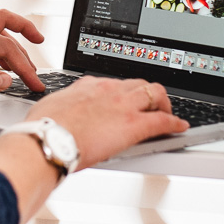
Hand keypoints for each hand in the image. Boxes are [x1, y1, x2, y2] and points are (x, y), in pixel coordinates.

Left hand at [0, 9, 46, 98]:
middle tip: (34, 81)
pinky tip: (5, 68)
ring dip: (13, 59)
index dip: (24, 26)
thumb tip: (6, 81)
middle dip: (22, 60)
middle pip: (3, 39)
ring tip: (26, 76)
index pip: (2, 20)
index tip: (39, 39)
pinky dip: (0, 57)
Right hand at [26, 76, 187, 169]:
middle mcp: (108, 90)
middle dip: (147, 94)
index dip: (122, 93)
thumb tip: (57, 113)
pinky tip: (179, 127)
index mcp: (88, 86)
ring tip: (166, 114)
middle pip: (137, 84)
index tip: (123, 100)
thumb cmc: (43, 128)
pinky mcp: (134, 124)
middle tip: (150, 106)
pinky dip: (174, 123)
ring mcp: (123, 105)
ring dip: (162, 104)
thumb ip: (62, 108)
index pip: (113, 84)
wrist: (48, 140)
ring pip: (154, 94)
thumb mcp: (51, 108)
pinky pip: (162, 120)